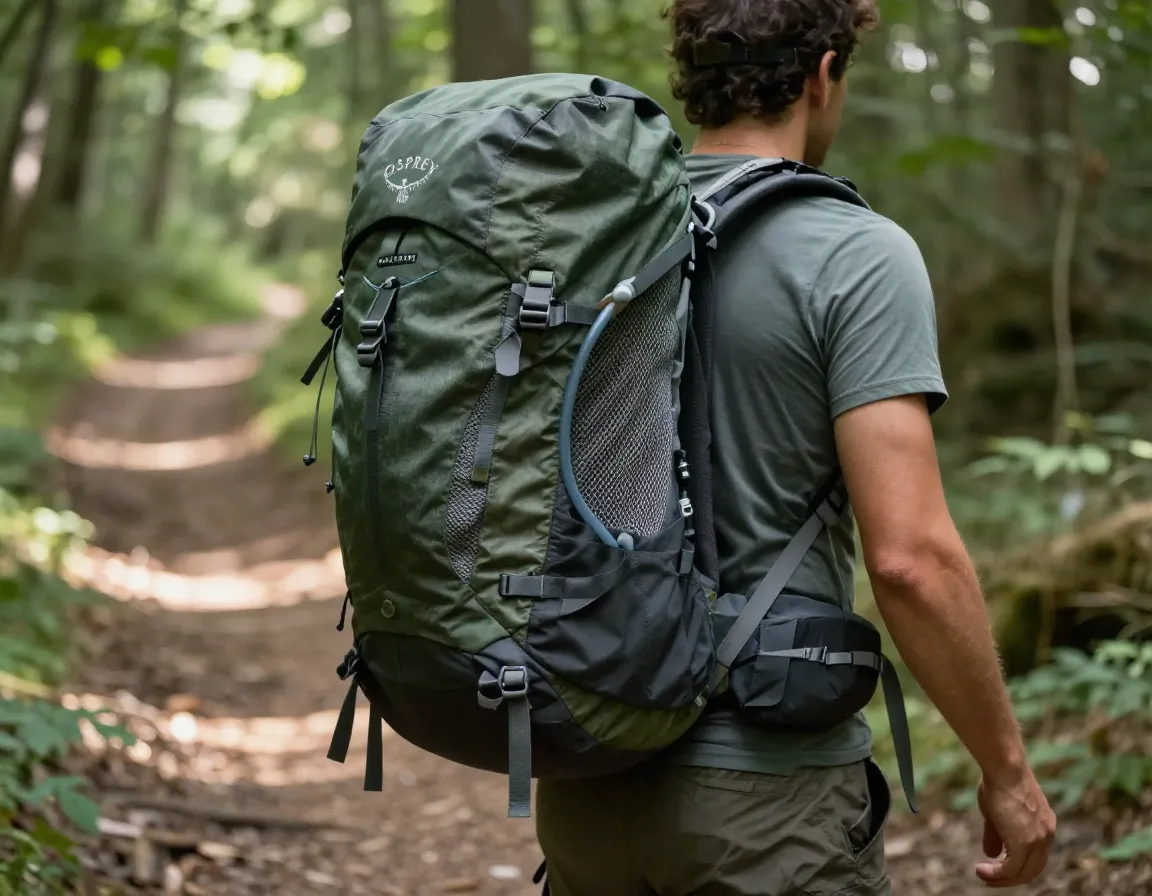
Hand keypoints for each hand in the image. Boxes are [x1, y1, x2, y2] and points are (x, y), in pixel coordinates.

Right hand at [974, 772, 1056, 887]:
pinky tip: (981, 870)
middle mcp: (1046, 835)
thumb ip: (996, 834)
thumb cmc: (998, 782)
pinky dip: (996, 874)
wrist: (1005, 769)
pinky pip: (1011, 869)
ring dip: (1001, 879)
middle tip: (988, 879)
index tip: (997, 867)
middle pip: (1032, 869)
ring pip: (1023, 873)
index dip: (1016, 865)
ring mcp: (1039, 840)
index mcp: (1044, 825)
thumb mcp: (996, 811)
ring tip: (982, 876)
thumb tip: (990, 854)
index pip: (1035, 855)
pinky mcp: (1025, 844)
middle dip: (1009, 878)